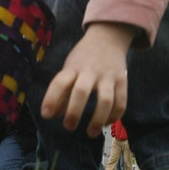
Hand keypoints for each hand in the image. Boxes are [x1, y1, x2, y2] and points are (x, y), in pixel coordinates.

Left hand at [41, 22, 134, 137]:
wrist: (108, 37)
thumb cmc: (83, 57)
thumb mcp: (69, 67)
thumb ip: (62, 90)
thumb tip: (54, 115)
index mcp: (73, 67)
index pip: (60, 82)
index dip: (51, 99)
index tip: (46, 115)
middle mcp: (90, 70)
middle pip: (81, 92)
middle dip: (74, 112)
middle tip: (68, 126)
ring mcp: (108, 76)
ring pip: (105, 100)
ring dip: (97, 119)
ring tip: (90, 133)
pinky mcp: (122, 81)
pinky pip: (121, 102)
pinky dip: (114, 116)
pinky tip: (106, 123)